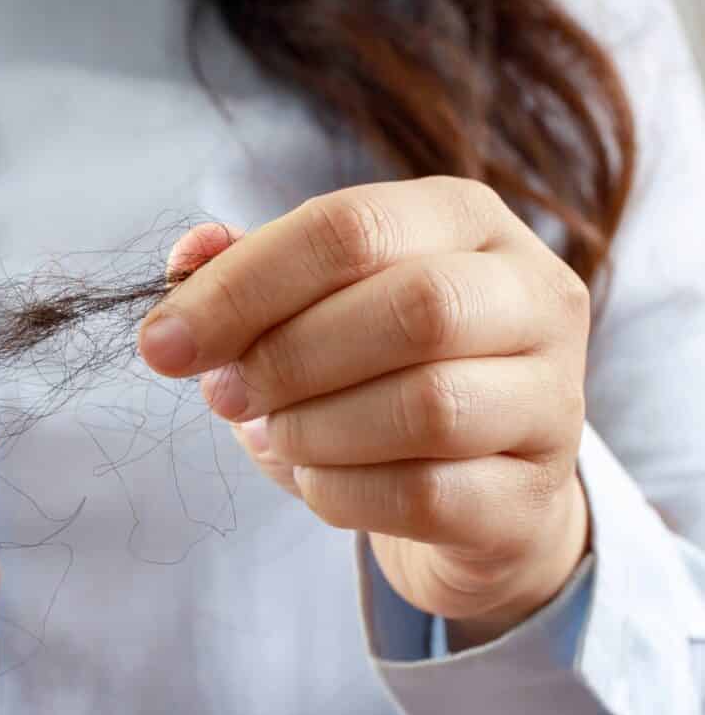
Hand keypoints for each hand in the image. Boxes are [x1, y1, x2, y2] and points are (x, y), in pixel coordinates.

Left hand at [139, 178, 590, 648]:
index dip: (242, 285)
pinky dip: (340, 492)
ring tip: (274, 434)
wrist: (465, 485)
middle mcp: (531, 295)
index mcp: (465, 219)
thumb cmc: (372, 371)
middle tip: (224, 394)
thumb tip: (187, 258)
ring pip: (428, 406)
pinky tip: (315, 478)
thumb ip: (243, 270)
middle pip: (413, 309)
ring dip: (312, 429)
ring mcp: (551, 398)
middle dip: (286, 358)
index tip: (162, 343)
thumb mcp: (306, 304)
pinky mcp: (533, 495)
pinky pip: (426, 495)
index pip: (350, 227)